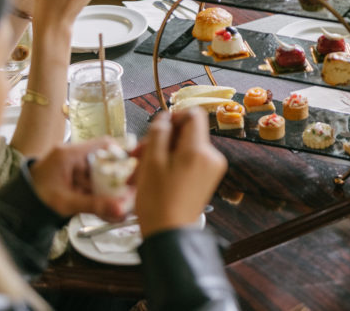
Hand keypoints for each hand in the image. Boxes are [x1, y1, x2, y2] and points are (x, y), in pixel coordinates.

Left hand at [29, 139, 129, 221]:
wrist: (17, 208)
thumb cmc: (36, 201)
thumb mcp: (67, 203)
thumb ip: (95, 205)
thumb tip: (121, 209)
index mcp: (69, 154)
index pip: (104, 144)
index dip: (121, 153)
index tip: (132, 167)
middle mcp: (71, 154)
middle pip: (103, 158)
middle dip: (115, 176)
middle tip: (126, 189)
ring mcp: (70, 163)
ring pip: (98, 170)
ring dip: (107, 185)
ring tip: (116, 200)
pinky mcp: (70, 173)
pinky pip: (90, 177)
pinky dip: (97, 189)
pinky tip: (104, 201)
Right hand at [133, 109, 226, 236]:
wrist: (169, 235)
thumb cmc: (158, 202)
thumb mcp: (151, 163)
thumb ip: (158, 133)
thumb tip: (164, 117)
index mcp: (199, 150)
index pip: (193, 115)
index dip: (174, 117)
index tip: (157, 130)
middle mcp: (211, 157)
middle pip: (187, 133)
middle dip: (160, 141)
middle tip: (138, 155)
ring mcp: (211, 169)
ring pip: (184, 148)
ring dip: (161, 155)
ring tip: (139, 172)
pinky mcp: (207, 179)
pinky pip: (189, 162)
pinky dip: (170, 165)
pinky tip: (151, 178)